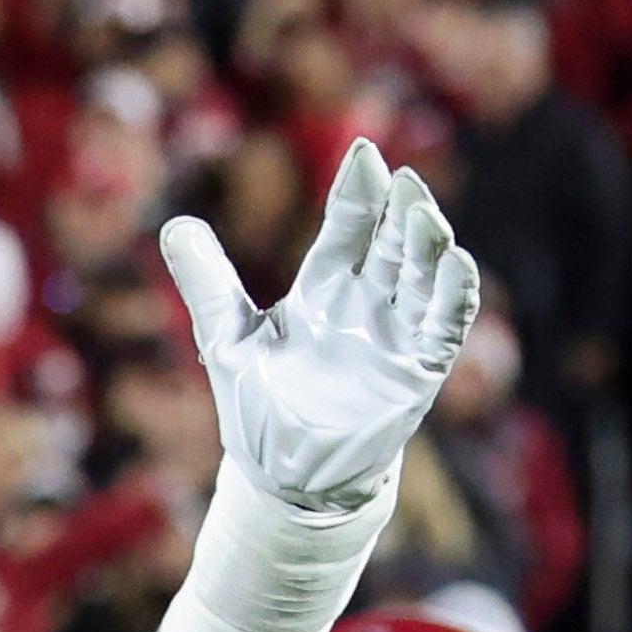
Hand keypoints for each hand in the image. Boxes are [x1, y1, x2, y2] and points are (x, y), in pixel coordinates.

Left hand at [156, 142, 482, 520]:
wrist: (282, 476)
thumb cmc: (258, 407)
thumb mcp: (225, 337)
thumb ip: (206, 282)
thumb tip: (173, 224)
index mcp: (324, 286)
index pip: (348, 226)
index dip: (359, 192)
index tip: (365, 154)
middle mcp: (365, 302)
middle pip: (392, 245)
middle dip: (401, 214)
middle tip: (405, 182)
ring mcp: (394, 335)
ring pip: (422, 279)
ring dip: (429, 248)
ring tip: (428, 218)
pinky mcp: (415, 372)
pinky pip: (442, 329)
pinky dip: (453, 299)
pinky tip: (457, 266)